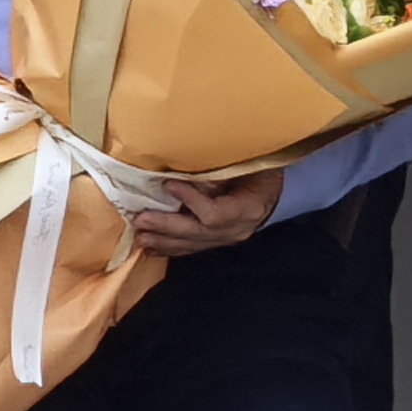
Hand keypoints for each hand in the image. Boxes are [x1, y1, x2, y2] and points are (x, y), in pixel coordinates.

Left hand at [129, 168, 282, 257]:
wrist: (271, 189)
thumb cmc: (260, 168)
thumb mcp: (248, 162)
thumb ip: (223, 168)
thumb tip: (187, 167)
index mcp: (247, 208)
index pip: (215, 214)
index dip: (190, 200)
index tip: (167, 183)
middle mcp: (237, 229)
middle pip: (198, 233)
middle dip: (166, 227)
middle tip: (140, 219)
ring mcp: (227, 239)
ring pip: (192, 244)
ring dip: (163, 240)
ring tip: (140, 236)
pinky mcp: (217, 241)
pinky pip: (192, 248)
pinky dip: (170, 248)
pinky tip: (152, 248)